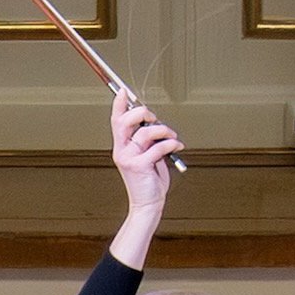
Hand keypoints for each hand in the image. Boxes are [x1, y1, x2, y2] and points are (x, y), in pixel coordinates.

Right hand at [111, 96, 184, 236]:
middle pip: (125, 121)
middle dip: (142, 113)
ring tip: (173, 136)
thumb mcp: (147, 154)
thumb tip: (154, 122)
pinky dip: (172, 144)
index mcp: (122, 145)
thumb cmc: (149, 178)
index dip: (119, 105)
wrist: (148, 202)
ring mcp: (128, 158)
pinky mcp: (139, 166)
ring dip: (164, 130)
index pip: (116, 121)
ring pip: (145, 132)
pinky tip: (177, 146)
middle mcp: (121, 150)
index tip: (123, 91)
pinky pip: (157, 147)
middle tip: (154, 118)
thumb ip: (147, 139)